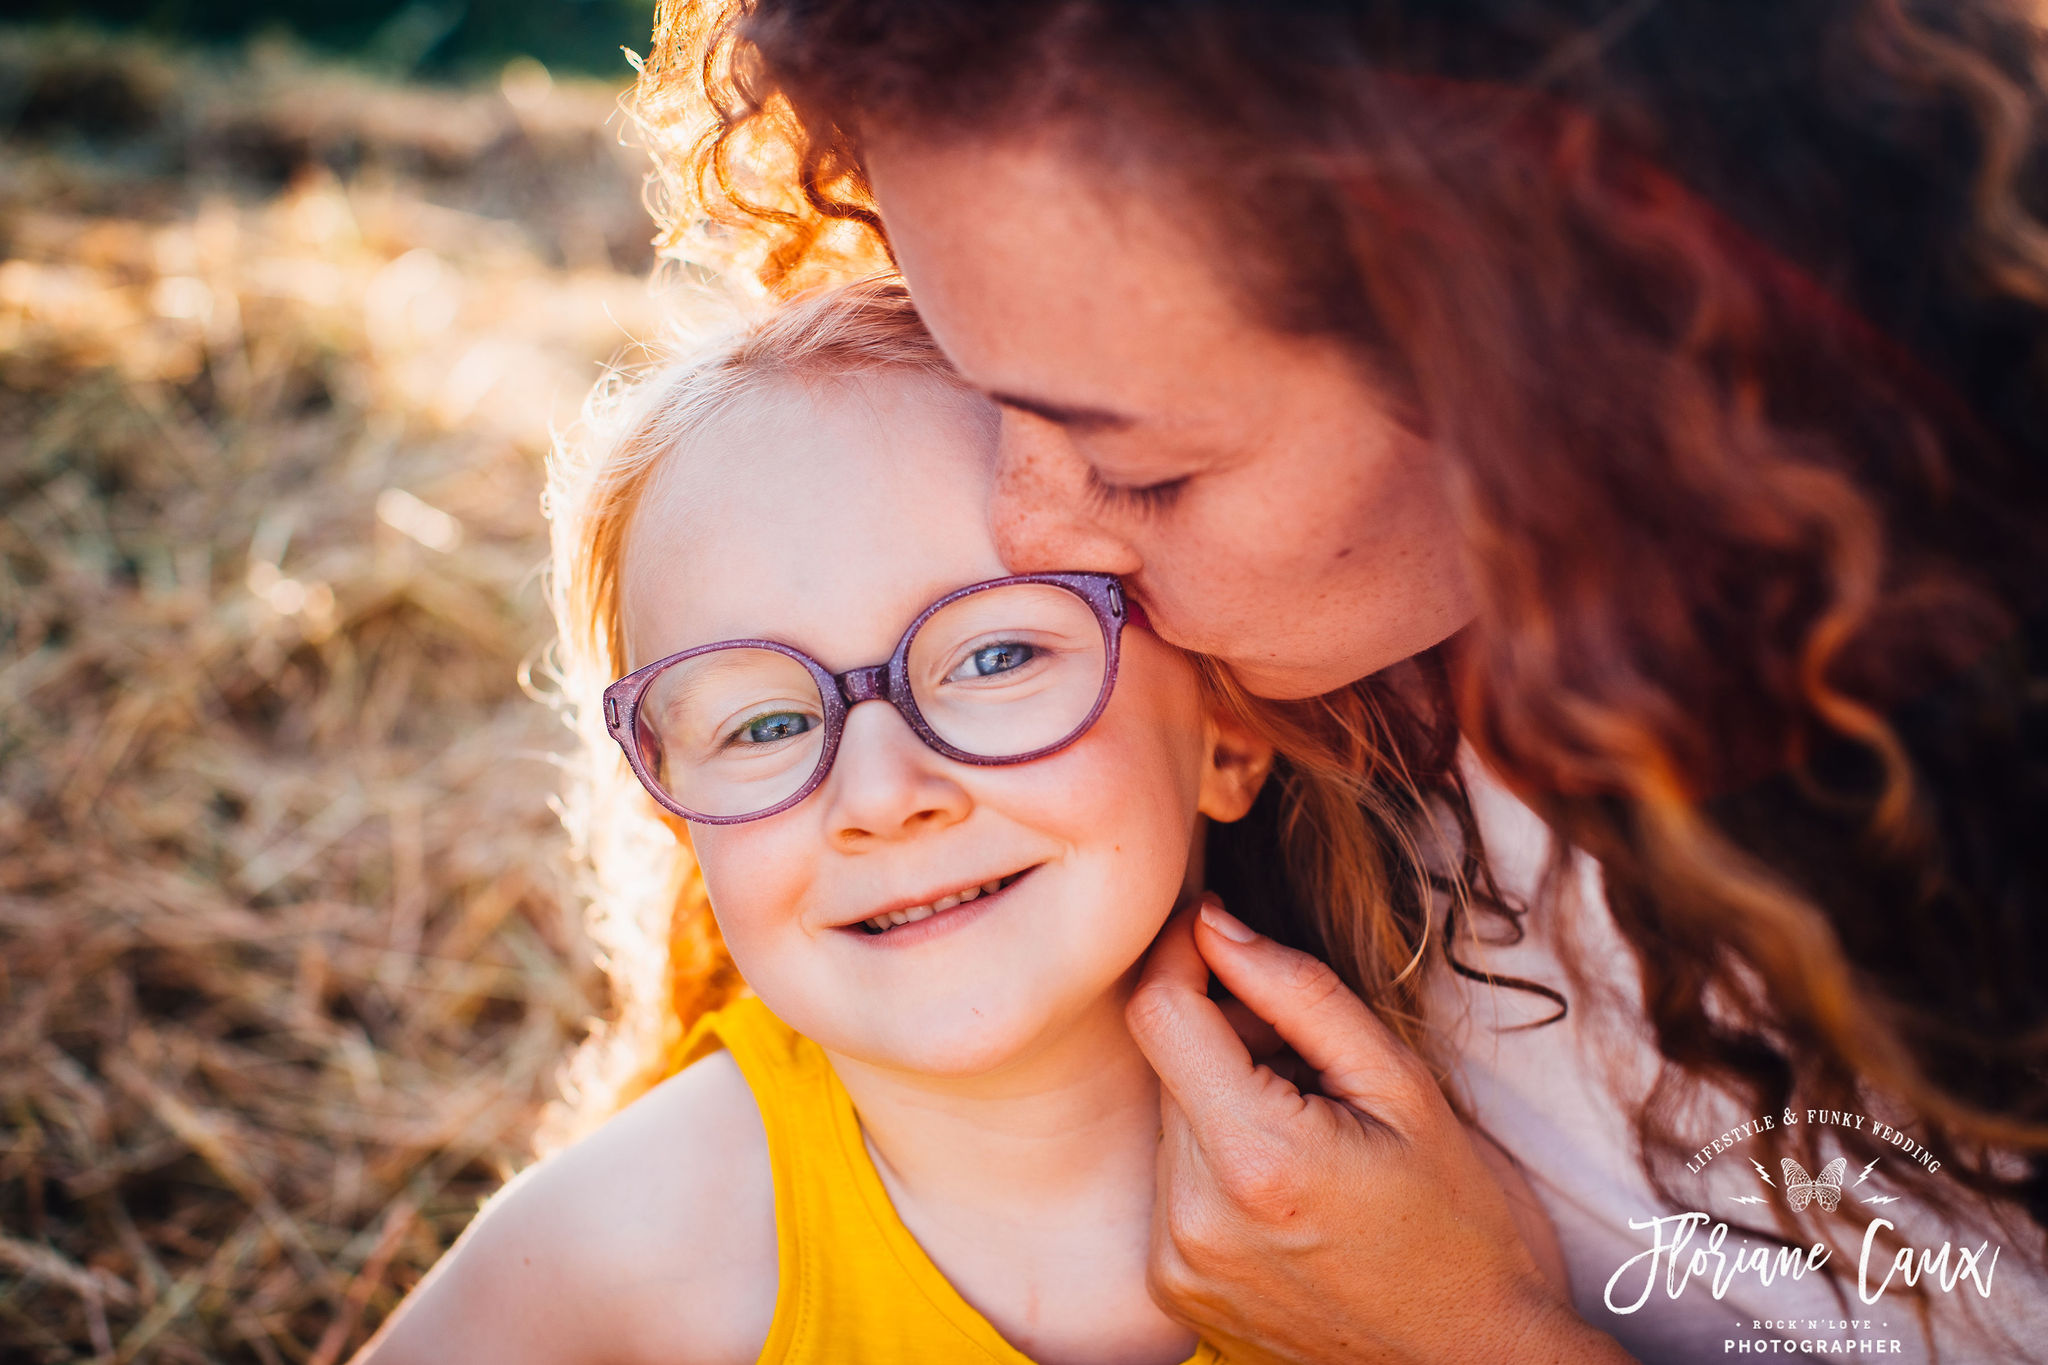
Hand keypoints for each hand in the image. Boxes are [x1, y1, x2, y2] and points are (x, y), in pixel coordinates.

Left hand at [1128, 897, 1633, 1364]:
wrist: (1476, 1363)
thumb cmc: (1464, 1222)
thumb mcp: (1403, 1086)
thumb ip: (1298, 993)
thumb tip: (1213, 922)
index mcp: (1256, 1158)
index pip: (1159, 1012)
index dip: (1182, 953)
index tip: (1217, 931)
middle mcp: (1195, 1219)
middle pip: (1166, 1065)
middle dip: (1225, 1035)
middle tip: (1310, 1062)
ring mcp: (1177, 1265)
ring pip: (1167, 1120)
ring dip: (1220, 1098)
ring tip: (1310, 1132)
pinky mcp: (1174, 1292)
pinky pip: (1169, 1184)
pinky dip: (1214, 1161)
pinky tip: (1287, 1185)